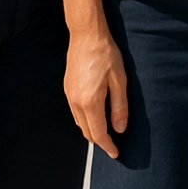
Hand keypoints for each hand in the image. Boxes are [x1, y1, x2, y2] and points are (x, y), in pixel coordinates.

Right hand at [64, 30, 127, 156]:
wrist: (86, 35)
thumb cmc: (106, 55)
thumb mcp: (119, 80)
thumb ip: (120, 106)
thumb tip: (120, 129)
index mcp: (90, 102)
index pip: (98, 133)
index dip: (108, 146)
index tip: (116, 153)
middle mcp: (76, 102)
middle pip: (87, 132)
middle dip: (100, 141)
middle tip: (113, 145)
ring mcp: (69, 96)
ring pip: (80, 123)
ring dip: (92, 130)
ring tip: (106, 132)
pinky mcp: (67, 89)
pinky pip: (75, 112)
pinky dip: (85, 120)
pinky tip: (95, 115)